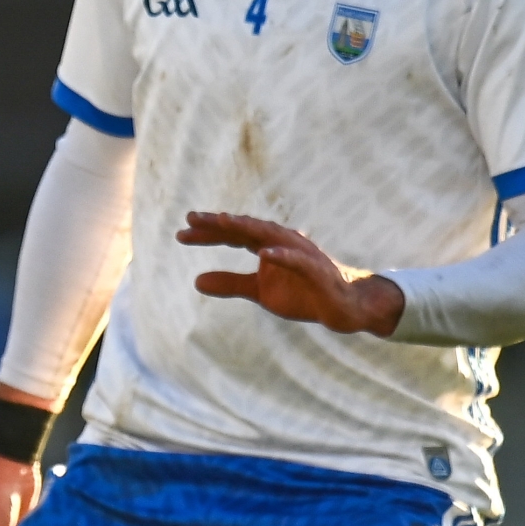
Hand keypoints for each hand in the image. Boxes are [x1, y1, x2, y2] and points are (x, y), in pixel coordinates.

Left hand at [177, 211, 404, 336]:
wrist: (344, 307)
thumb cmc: (303, 293)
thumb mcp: (259, 292)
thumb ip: (230, 284)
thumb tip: (195, 281)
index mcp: (265, 246)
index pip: (232, 236)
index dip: (207, 234)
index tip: (181, 234)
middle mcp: (281, 242)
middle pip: (245, 228)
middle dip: (219, 223)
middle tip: (191, 219)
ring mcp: (299, 253)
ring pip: (270, 235)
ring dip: (247, 227)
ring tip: (223, 220)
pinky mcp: (316, 269)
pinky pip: (297, 260)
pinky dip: (282, 255)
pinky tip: (264, 254)